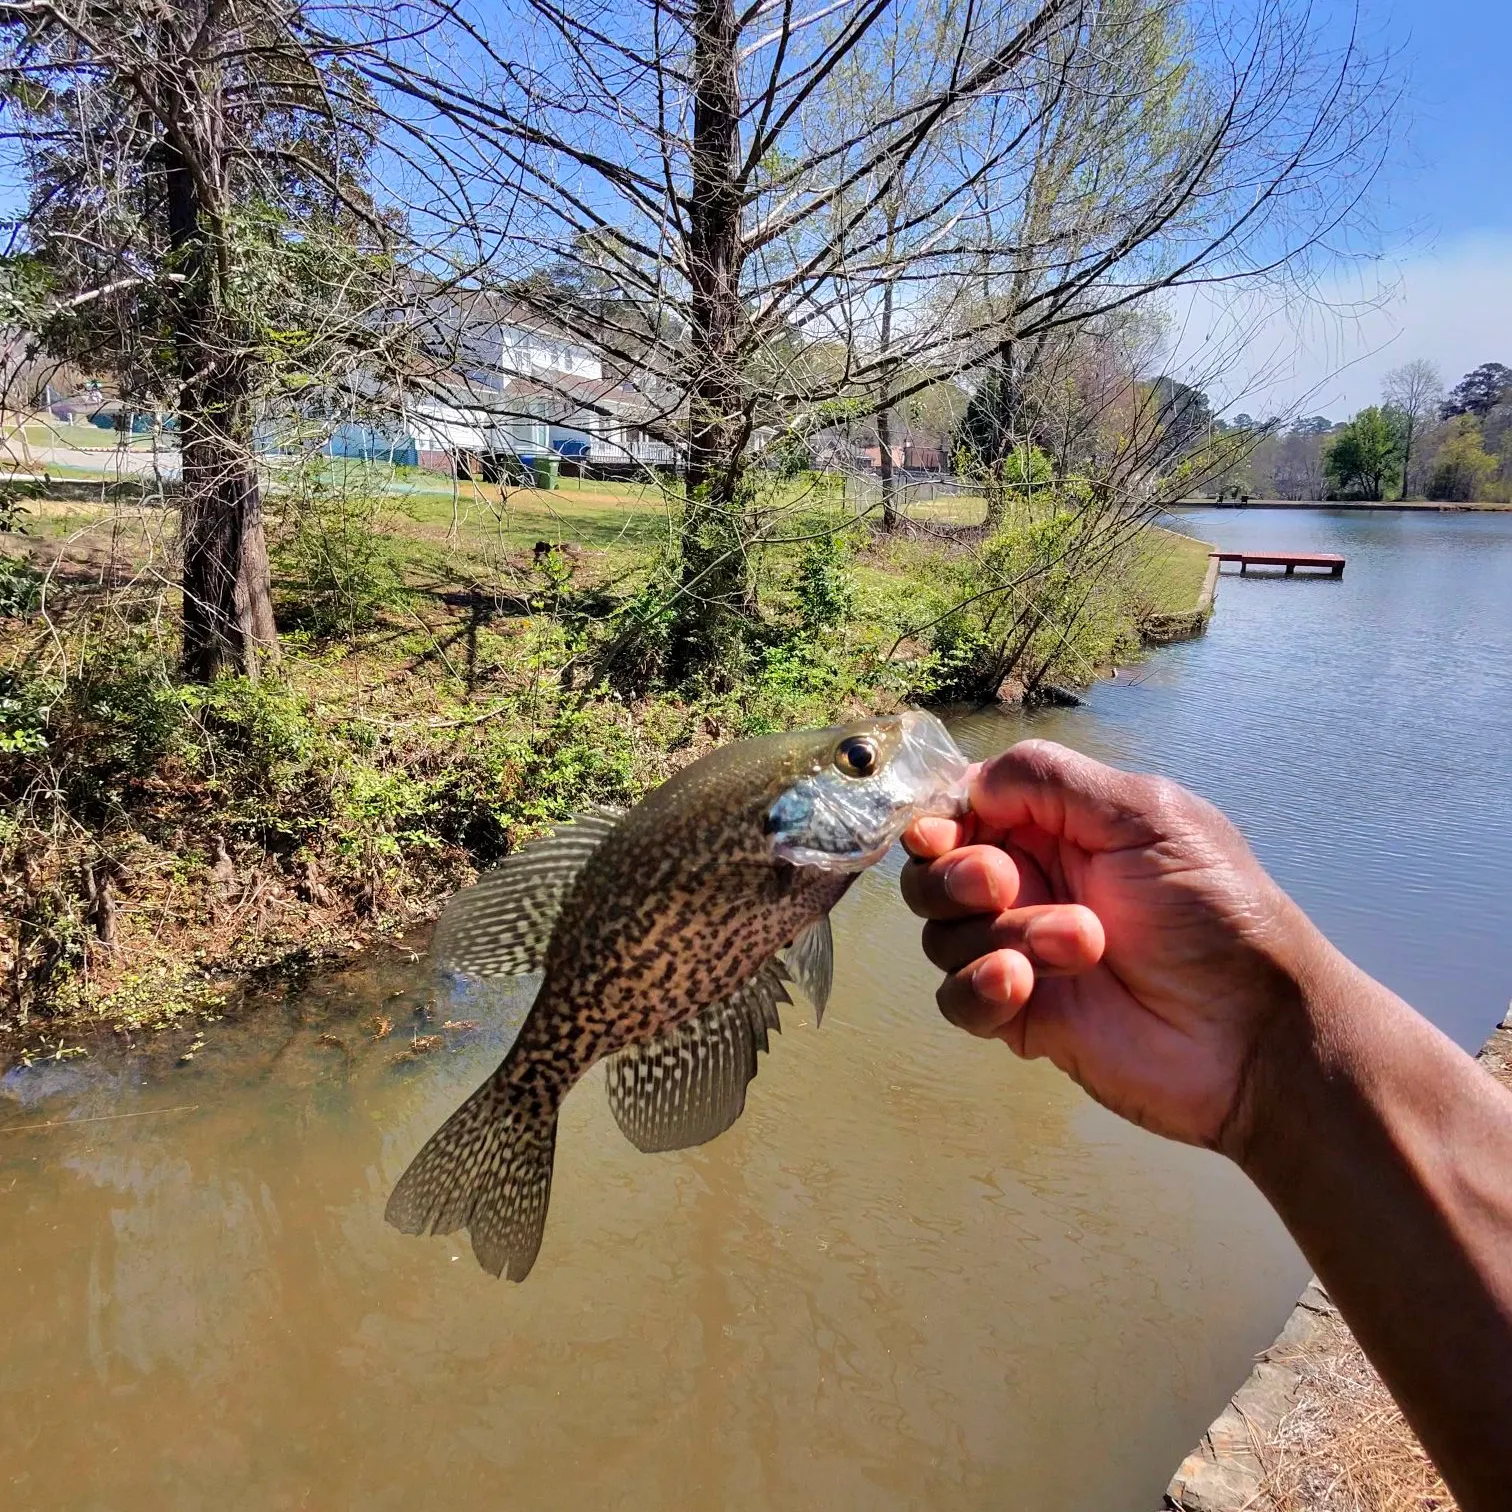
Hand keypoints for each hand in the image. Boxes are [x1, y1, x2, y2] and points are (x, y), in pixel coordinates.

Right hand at [900, 739, 1336, 1153]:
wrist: (1252, 1033)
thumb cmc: (1216, 912)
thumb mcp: (1146, 814)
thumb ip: (1049, 780)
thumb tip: (970, 783)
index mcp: (1058, 827)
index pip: (964, 807)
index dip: (941, 817)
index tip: (944, 832)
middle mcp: (1031, 884)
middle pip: (933, 870)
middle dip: (955, 875)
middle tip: (1004, 885)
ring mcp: (1019, 950)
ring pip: (941, 932)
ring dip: (1002, 933)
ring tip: (1081, 946)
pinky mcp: (1017, 1014)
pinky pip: (954, 998)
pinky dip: (978, 988)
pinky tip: (1022, 987)